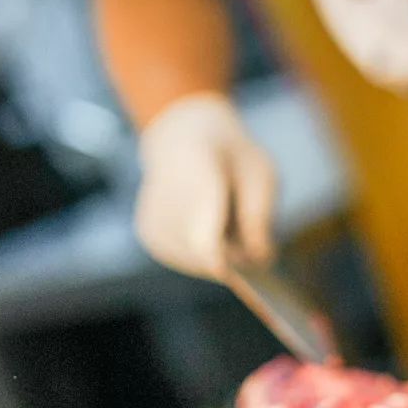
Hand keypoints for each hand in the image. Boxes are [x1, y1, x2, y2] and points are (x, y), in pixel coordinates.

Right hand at [135, 92, 276, 277]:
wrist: (182, 135)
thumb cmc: (230, 153)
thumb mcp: (260, 173)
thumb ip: (260, 215)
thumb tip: (259, 259)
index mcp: (195, 174)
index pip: (203, 238)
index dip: (227, 263)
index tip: (253, 272)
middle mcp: (164, 202)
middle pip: (205, 257)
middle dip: (234, 256)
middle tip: (250, 236)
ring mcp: (151, 221)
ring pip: (197, 263)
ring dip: (220, 254)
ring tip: (223, 218)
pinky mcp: (147, 235)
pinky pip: (185, 260)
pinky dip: (203, 252)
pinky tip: (205, 224)